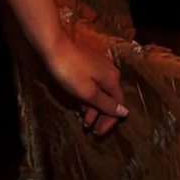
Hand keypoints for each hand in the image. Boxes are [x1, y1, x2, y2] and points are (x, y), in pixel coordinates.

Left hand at [43, 17, 130, 136]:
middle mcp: (110, 72)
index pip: (118, 104)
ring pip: (100, 92)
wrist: (54, 46)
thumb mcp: (88, 92)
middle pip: (110, 99)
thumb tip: (125, 112)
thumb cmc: (71, 71)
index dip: (111, 120)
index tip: (100, 133)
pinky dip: (88, 97)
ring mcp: (98, 67)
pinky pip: (92, 85)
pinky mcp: (87, 64)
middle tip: (92, 131)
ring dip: (94, 108)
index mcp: (113, 79)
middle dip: (102, 116)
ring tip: (85, 121)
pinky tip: (81, 105)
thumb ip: (106, 103)